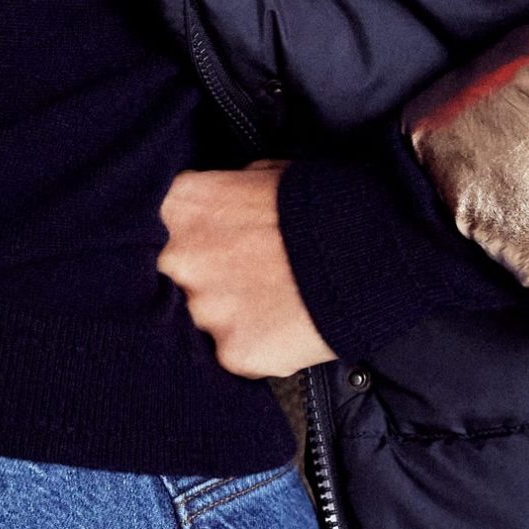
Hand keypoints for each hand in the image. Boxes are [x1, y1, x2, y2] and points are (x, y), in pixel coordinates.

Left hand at [157, 163, 335, 378]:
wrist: (372, 247)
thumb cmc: (322, 203)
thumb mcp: (262, 175)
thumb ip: (222, 195)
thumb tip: (214, 210)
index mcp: (181, 205)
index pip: (155, 230)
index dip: (183, 242)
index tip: (202, 249)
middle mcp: (179, 257)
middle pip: (171, 279)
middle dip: (202, 280)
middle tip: (244, 278)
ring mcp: (204, 308)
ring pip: (202, 320)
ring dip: (230, 314)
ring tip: (272, 301)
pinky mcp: (233, 352)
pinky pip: (234, 353)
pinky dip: (256, 344)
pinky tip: (285, 325)